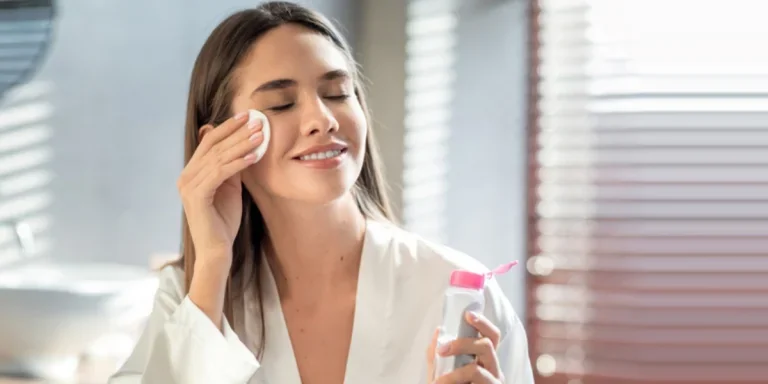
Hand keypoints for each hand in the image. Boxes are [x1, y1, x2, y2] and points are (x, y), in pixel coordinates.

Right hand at [177, 111, 263, 261]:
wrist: (217, 250)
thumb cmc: (224, 221)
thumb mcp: (230, 188)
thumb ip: (231, 167)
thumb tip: (242, 145)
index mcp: (191, 172)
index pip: (209, 142)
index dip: (227, 127)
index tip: (247, 116)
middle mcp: (186, 176)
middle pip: (213, 146)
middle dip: (237, 132)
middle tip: (258, 122)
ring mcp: (188, 186)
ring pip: (218, 158)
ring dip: (241, 144)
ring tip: (261, 135)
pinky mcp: (196, 196)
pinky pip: (220, 173)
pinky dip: (238, 163)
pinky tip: (254, 156)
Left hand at [427, 312, 503, 383]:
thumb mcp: (439, 372)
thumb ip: (437, 354)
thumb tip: (439, 330)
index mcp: (484, 359)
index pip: (491, 335)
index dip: (482, 323)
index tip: (467, 315)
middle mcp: (493, 369)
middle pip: (489, 344)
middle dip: (463, 343)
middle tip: (442, 349)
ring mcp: (494, 382)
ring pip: (478, 368)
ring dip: (454, 373)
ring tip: (438, 382)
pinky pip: (474, 379)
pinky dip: (454, 380)